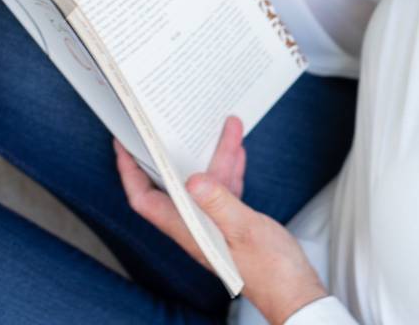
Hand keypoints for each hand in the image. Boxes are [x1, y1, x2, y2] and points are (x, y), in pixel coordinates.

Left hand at [117, 116, 327, 324]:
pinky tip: (237, 152)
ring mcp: (214, 227)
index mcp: (189, 231)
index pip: (145, 200)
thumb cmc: (271, 270)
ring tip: (225, 127)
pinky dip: (229, 170)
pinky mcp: (232, 226)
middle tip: (171, 127)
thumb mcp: (244, 229)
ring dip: (213, 156)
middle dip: (175, 153)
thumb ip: (219, 202)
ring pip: (204, 184)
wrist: (294, 292)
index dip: (130, 173)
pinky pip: (224, 191)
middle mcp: (196, 228)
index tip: (124, 146)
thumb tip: (193, 180)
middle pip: (174, 185)